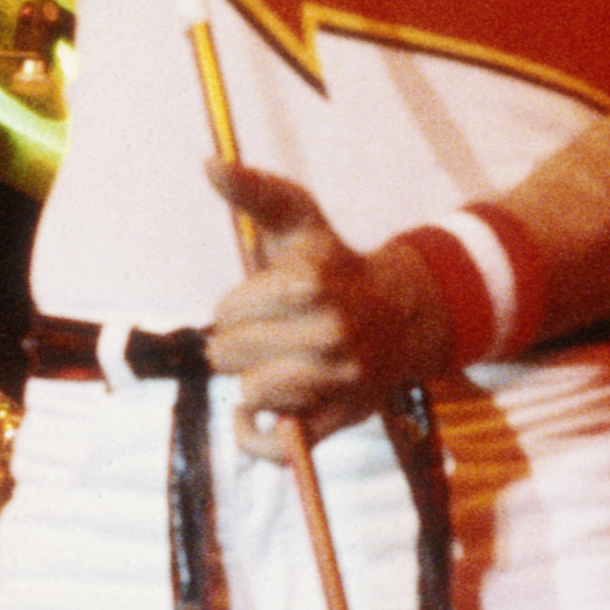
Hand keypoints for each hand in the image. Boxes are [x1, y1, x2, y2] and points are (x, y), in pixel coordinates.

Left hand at [203, 163, 448, 454]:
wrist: (401, 317)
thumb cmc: (333, 266)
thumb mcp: (297, 221)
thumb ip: (253, 192)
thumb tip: (208, 162)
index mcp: (311, 285)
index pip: (228, 311)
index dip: (239, 306)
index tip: (268, 300)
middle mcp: (330, 335)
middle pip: (230, 354)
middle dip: (241, 343)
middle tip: (275, 333)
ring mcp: (337, 382)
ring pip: (250, 395)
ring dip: (253, 381)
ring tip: (280, 363)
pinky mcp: (339, 421)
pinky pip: (274, 447)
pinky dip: (255, 436)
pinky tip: (258, 415)